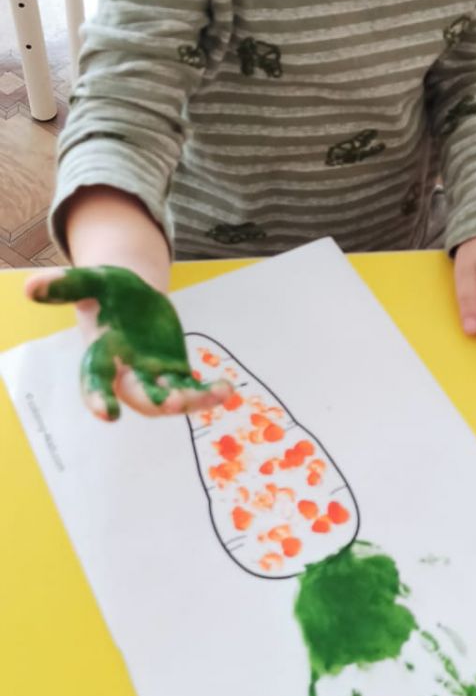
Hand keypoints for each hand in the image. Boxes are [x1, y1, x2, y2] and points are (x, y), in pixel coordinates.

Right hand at [24, 266, 232, 421]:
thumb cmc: (106, 290)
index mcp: (101, 354)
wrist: (130, 295)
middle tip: (176, 402)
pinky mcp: (173, 372)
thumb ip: (66, 285)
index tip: (108, 415)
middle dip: (157, 402)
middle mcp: (126, 372)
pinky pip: (191, 390)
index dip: (98, 398)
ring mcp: (152, 375)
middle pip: (140, 396)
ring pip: (170, 397)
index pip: (95, 381)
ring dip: (190, 401)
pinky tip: (226, 389)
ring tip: (215, 393)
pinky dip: (207, 393)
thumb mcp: (90, 280)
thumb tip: (30, 287)